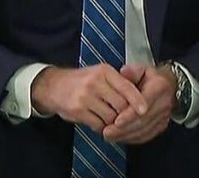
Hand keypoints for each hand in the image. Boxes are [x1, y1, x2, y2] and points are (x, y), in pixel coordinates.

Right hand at [30, 64, 147, 131]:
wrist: (53, 86)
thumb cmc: (82, 81)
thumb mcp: (100, 74)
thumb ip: (118, 83)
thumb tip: (139, 98)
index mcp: (104, 71)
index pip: (126, 86)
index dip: (137, 100)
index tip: (145, 110)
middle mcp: (95, 83)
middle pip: (121, 104)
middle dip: (126, 115)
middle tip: (126, 118)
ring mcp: (85, 97)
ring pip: (110, 116)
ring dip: (114, 122)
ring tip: (111, 120)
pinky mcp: (77, 110)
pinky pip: (98, 124)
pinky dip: (102, 127)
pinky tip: (99, 123)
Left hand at [103, 63, 175, 144]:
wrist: (170, 85)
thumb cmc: (152, 78)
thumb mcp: (142, 68)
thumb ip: (132, 71)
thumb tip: (124, 73)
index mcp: (159, 87)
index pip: (145, 103)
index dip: (130, 114)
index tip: (116, 121)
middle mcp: (164, 103)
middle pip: (143, 120)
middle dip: (124, 128)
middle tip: (107, 131)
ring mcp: (164, 116)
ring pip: (144, 131)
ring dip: (125, 135)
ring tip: (109, 136)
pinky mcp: (161, 125)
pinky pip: (146, 136)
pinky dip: (132, 138)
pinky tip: (119, 137)